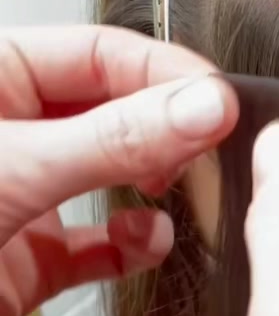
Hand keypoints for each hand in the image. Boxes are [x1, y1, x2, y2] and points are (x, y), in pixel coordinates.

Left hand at [0, 25, 237, 315]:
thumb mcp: (13, 168)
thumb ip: (114, 138)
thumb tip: (202, 104)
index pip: (101, 54)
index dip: (165, 73)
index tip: (220, 99)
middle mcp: (10, 130)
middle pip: (113, 112)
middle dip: (166, 130)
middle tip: (217, 146)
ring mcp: (17, 195)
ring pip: (109, 177)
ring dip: (153, 186)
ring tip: (189, 190)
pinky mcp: (24, 261)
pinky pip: (93, 244)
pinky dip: (127, 246)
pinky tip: (148, 243)